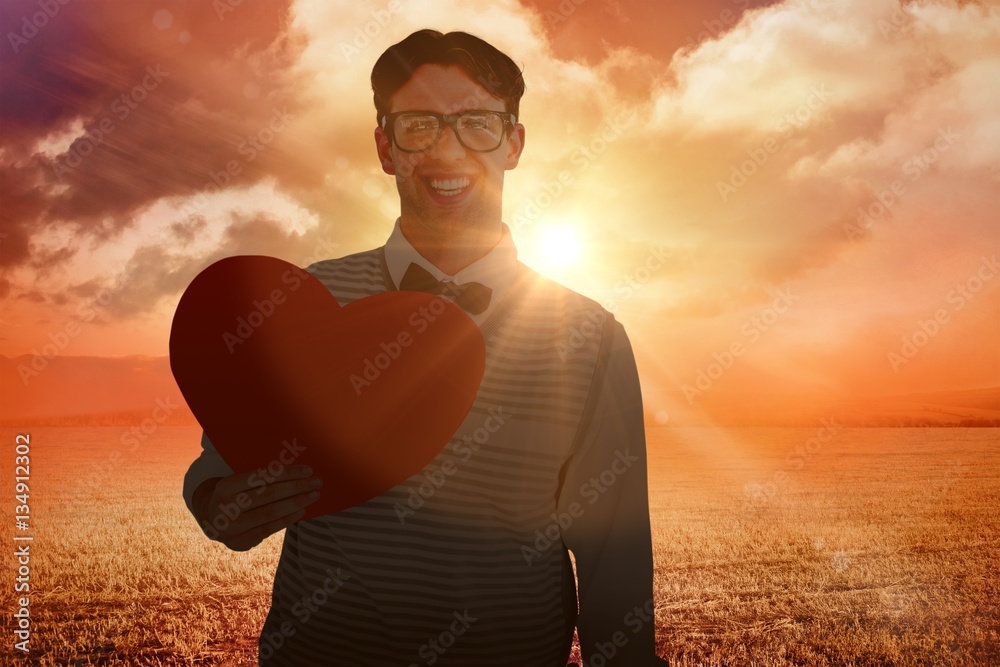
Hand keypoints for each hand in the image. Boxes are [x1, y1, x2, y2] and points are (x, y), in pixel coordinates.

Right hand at [193, 465, 321, 550]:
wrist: (211, 519)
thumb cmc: (234, 493)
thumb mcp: (239, 481)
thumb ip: (261, 477)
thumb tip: (298, 471)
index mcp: (225, 486)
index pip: (261, 476)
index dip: (287, 473)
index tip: (307, 470)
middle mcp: (226, 507)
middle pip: (268, 494)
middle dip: (296, 487)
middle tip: (316, 482)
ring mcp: (232, 528)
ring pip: (271, 512)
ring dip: (296, 503)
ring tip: (313, 495)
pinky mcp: (239, 542)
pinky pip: (269, 529)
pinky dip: (288, 519)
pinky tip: (301, 510)